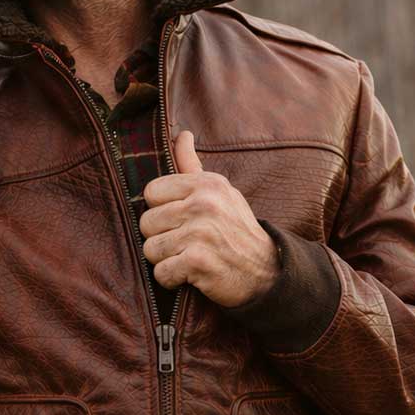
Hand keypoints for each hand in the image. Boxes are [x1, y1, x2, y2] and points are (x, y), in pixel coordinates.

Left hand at [140, 131, 279, 306]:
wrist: (267, 271)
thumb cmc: (236, 230)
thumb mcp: (220, 192)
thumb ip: (192, 165)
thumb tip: (182, 134)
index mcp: (206, 183)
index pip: (151, 192)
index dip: (161, 210)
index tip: (182, 220)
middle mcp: (204, 204)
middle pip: (146, 223)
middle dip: (162, 238)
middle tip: (188, 243)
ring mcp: (201, 233)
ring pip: (151, 249)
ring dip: (166, 260)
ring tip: (190, 257)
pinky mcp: (198, 262)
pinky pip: (161, 273)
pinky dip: (173, 279)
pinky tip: (192, 275)